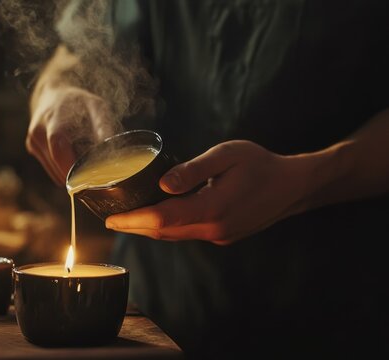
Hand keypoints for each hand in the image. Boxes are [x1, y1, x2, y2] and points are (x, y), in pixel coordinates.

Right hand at [27, 85, 116, 184]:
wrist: (53, 93)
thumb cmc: (78, 101)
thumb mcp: (96, 107)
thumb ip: (104, 127)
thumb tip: (112, 153)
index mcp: (52, 121)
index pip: (59, 153)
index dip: (74, 170)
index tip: (92, 178)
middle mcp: (37, 133)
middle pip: (58, 168)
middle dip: (77, 174)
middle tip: (94, 171)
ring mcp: (33, 143)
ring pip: (55, 174)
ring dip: (70, 172)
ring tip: (83, 158)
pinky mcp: (32, 149)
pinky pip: (51, 170)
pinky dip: (64, 168)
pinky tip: (72, 155)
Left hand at [105, 140, 308, 244]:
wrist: (293, 186)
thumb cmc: (260, 164)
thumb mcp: (227, 155)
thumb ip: (193, 170)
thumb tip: (163, 185)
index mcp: (212, 208)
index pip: (161, 220)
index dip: (133, 220)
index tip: (110, 218)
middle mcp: (213, 229)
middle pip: (163, 232)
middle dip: (134, 226)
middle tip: (110, 218)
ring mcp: (219, 236)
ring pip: (175, 235)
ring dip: (149, 229)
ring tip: (127, 217)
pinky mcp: (223, 236)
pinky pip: (188, 233)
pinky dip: (168, 227)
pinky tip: (158, 215)